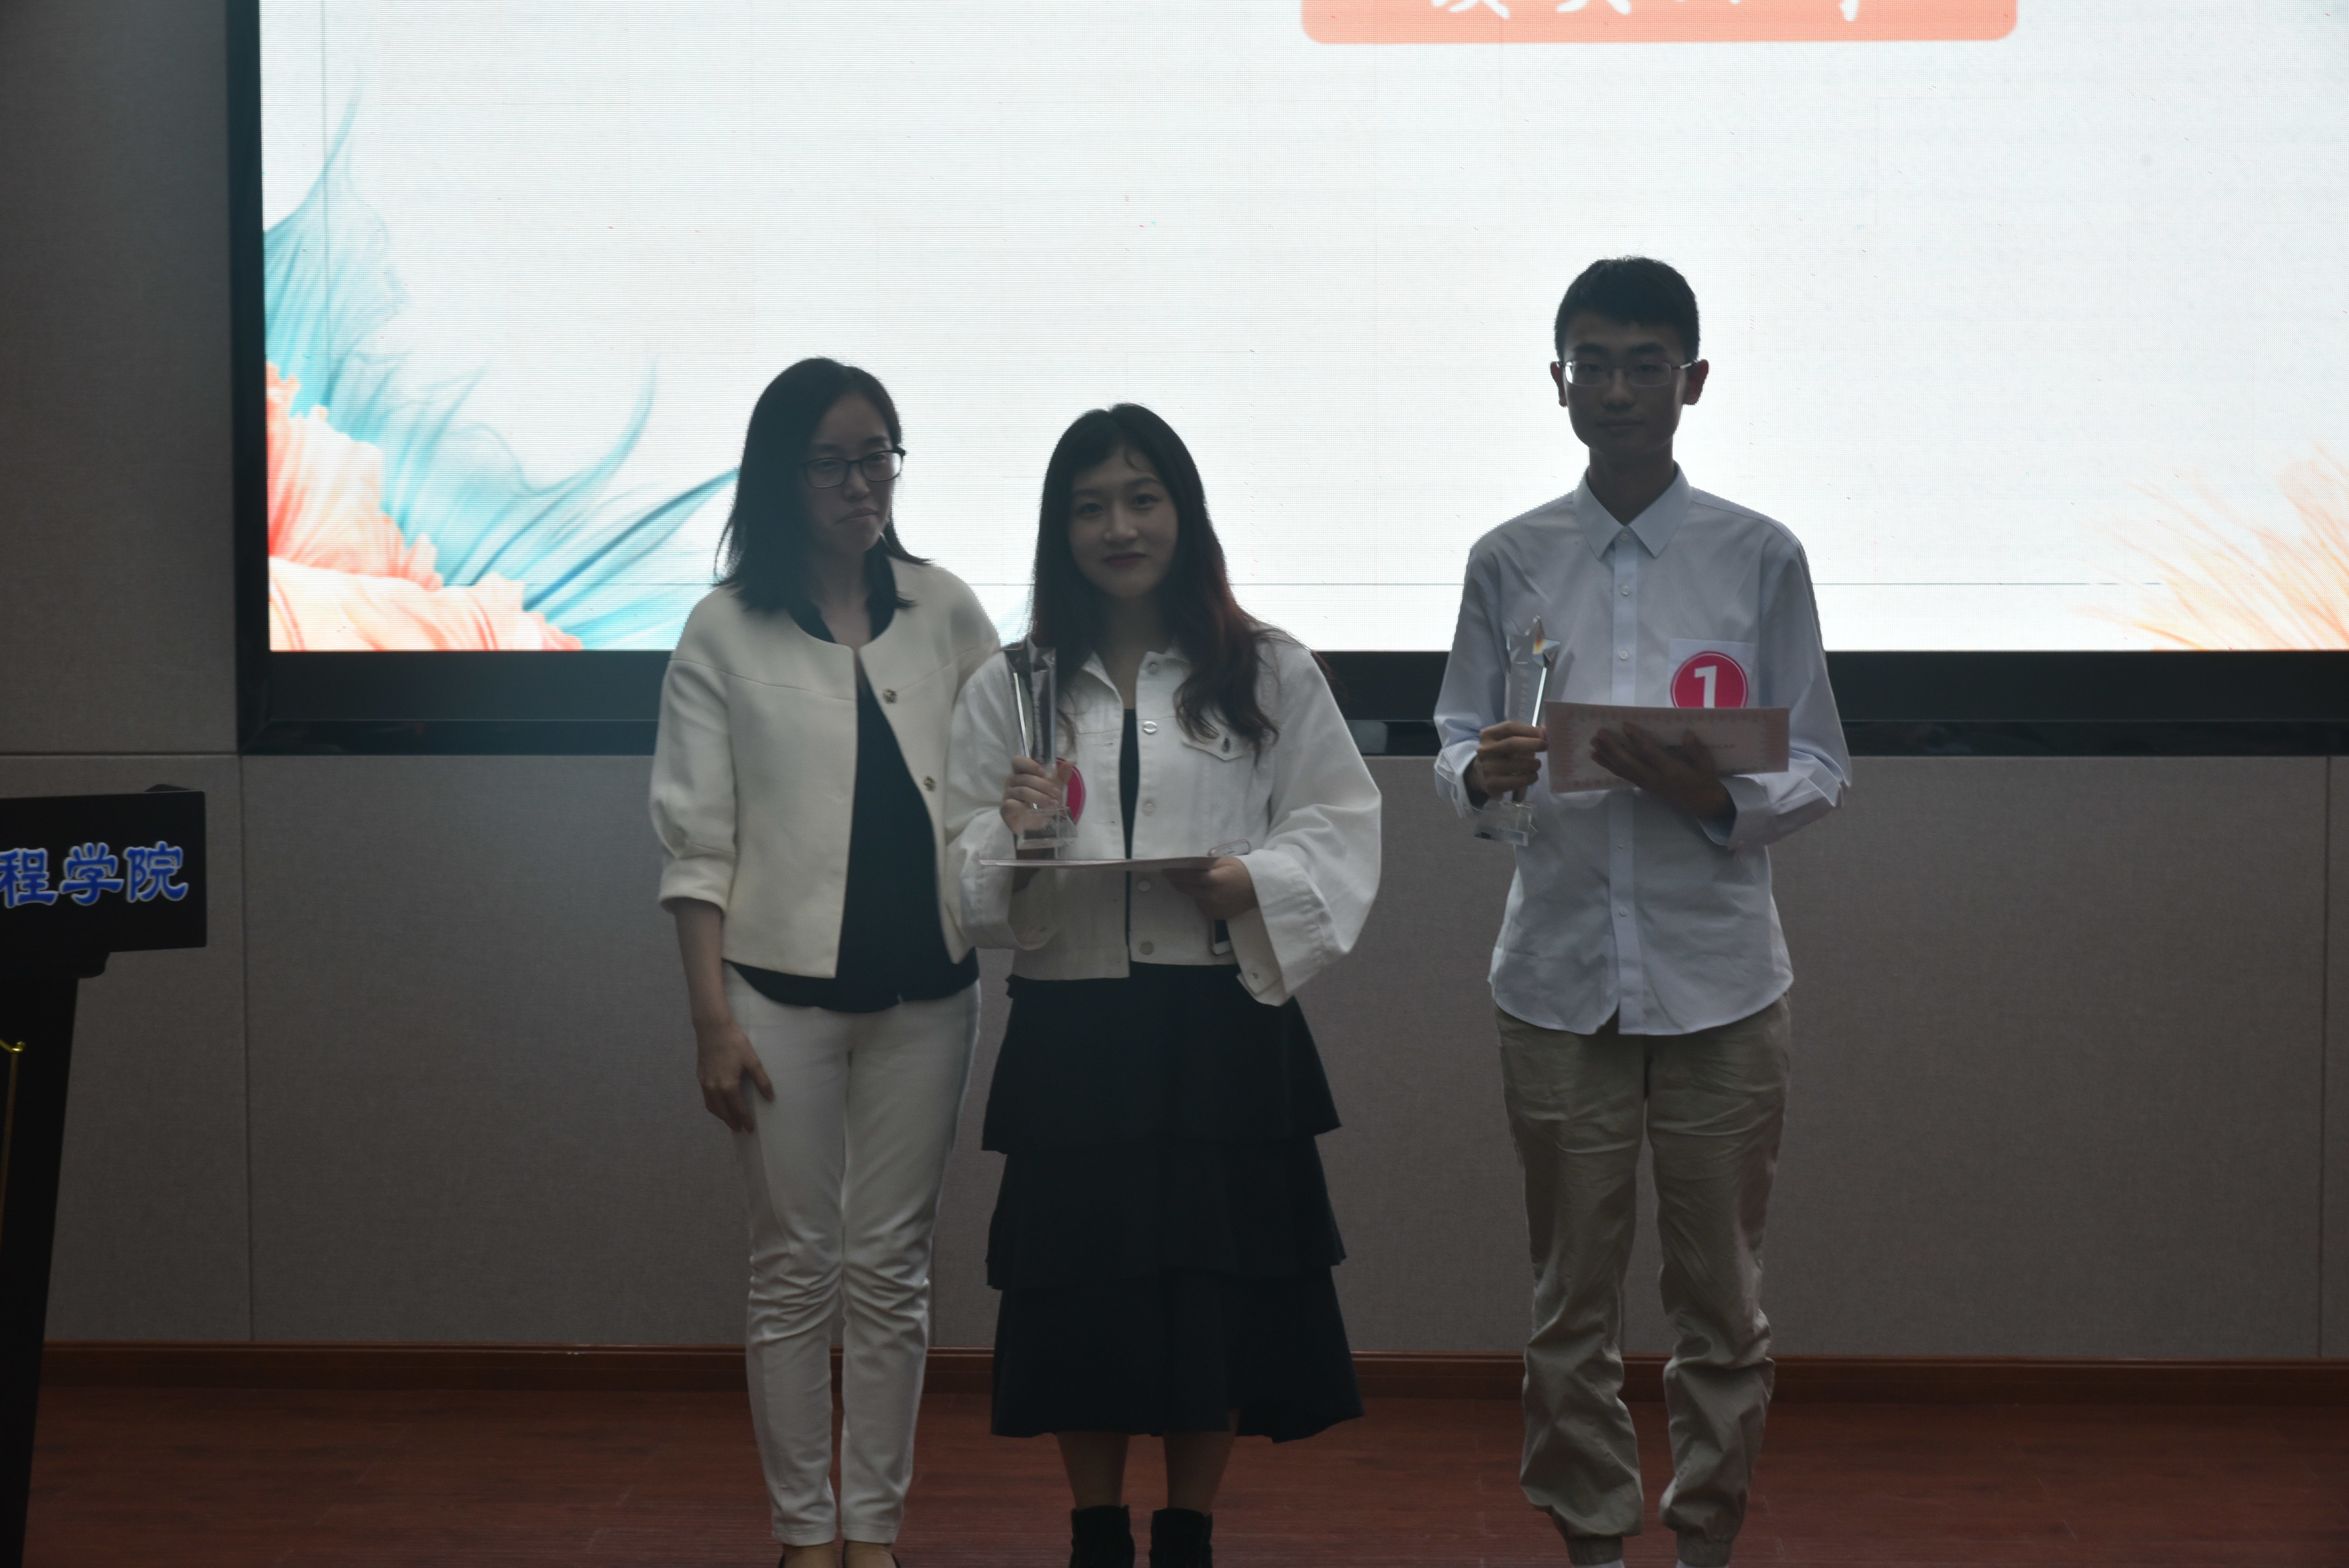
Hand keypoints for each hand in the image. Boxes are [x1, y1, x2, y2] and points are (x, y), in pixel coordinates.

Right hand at [695, 1016, 772, 1132]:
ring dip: (721, 1115)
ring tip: (729, 1120)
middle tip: (739, 1129)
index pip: (738, 1109)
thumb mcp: (752, 1061)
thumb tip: (770, 1097)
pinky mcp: (700, 1076)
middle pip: (722, 1112)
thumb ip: (762, 1081)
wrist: (712, 1028)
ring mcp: (704, 1083)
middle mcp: (714, 1088)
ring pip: (712, 1106)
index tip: (750, 1129)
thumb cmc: (734, 1043)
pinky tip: (718, 1104)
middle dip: (731, 1122)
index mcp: (728, 1086)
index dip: (745, 1120)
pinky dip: (713, 1105)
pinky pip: (706, 1097)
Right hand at [1000, 756, 1069, 842]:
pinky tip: (1032, 811)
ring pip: (1022, 791)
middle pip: (1025, 778)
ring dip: (1039, 797)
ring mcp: (1007, 795)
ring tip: (1052, 803)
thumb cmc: (1042, 802)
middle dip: (1043, 785)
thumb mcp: (1054, 789)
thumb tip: (1069, 763)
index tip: (1043, 773)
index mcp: (1021, 773)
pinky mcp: (1005, 809)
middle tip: (1056, 793)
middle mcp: (1011, 782)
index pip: (1018, 761)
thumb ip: (1061, 776)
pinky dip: (1023, 807)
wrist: (1036, 824)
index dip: (1030, 765)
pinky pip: (1011, 804)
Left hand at [1163, 855, 1256, 921]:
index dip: (1174, 873)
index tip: (1164, 869)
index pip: (1188, 876)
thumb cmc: (1243, 871)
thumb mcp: (1224, 861)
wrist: (1260, 890)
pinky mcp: (1215, 916)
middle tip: (1170, 874)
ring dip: (1190, 890)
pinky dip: (1201, 898)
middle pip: (1186, 888)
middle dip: (1177, 881)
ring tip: (1193, 882)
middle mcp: (1211, 897)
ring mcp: (1213, 908)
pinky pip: (1201, 905)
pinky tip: (1208, 892)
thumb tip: (1186, 863)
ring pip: (1193, 897)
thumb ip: (1205, 864)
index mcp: (1214, 881)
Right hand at [1465, 720, 1544, 804]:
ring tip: (1537, 764)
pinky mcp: (1493, 784)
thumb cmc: (1500, 753)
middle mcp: (1485, 750)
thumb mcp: (1507, 740)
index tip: (1541, 735)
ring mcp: (1488, 768)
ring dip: (1533, 764)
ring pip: (1518, 764)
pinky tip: (1532, 775)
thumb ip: (1525, 734)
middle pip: (1512, 744)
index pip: (1510, 727)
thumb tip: (1546, 731)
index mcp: (1488, 735)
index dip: (1528, 730)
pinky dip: (1530, 778)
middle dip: (1533, 744)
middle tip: (1545, 746)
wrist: (1481, 774)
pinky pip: (1517, 781)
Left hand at [1588, 726, 1733, 821]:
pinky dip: (1610, 766)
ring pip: (1623, 769)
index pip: (1650, 753)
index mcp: (1671, 771)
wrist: (1703, 804)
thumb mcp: (1706, 765)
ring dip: (1607, 756)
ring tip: (1593, 743)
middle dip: (1613, 748)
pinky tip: (1598, 757)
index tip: (1625, 725)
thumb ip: (1696, 750)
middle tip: (1600, 733)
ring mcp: (1647, 783)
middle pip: (1629, 762)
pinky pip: (1624, 775)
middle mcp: (1655, 778)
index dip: (1637, 739)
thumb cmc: (1705, 780)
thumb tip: (1687, 734)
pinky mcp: (1644, 786)